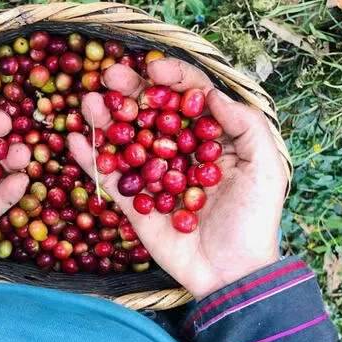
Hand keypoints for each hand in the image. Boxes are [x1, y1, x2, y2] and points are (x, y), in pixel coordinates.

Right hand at [68, 59, 287, 299]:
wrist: (231, 273)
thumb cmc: (254, 221)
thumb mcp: (266, 169)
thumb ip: (246, 127)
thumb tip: (210, 94)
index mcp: (211, 138)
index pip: (189, 98)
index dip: (173, 78)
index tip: (155, 69)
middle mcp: (178, 151)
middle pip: (151, 113)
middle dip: (131, 92)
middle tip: (110, 77)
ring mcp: (154, 176)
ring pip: (125, 141)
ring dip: (105, 120)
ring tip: (90, 102)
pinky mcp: (135, 202)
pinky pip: (110, 178)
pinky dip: (91, 159)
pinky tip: (76, 139)